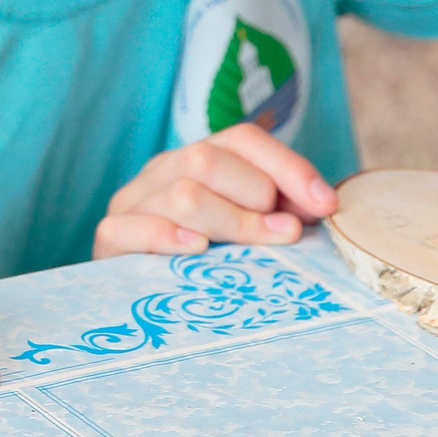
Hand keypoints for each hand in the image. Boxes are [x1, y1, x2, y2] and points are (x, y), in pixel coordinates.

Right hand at [93, 124, 338, 257]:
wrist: (137, 297)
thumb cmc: (209, 261)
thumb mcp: (247, 228)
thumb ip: (279, 211)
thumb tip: (322, 203)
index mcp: (196, 159)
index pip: (242, 139)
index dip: (289, 167)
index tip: (326, 205)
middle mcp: (162, 171)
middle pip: (208, 159)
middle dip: (256, 196)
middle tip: (284, 234)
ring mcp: (132, 203)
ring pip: (182, 193)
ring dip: (231, 221)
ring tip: (255, 249)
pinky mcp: (110, 238)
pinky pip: (130, 228)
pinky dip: (168, 236)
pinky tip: (198, 250)